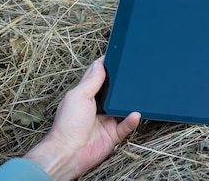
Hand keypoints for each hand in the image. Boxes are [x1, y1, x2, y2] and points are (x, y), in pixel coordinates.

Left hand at [25, 57, 140, 180]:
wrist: (69, 153)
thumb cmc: (67, 125)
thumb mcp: (79, 96)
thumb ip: (91, 81)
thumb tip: (99, 64)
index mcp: (85, 95)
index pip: (97, 77)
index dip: (106, 67)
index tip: (117, 55)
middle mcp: (96, 107)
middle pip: (113, 91)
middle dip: (122, 83)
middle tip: (134, 72)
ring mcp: (105, 120)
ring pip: (122, 107)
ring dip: (130, 102)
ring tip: (140, 92)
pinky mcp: (113, 134)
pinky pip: (126, 125)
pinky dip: (132, 120)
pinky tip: (136, 114)